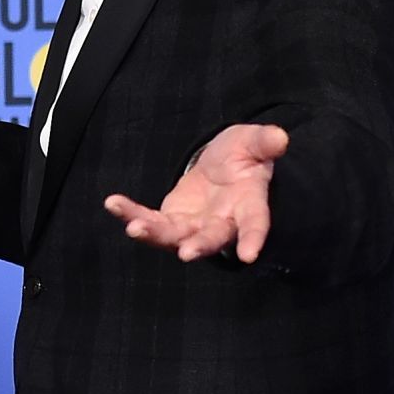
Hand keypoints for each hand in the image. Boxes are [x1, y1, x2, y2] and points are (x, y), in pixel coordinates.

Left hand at [104, 123, 287, 264]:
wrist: (222, 164)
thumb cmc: (243, 156)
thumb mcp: (253, 142)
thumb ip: (264, 142)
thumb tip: (280, 138)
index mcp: (248, 206)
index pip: (255, 224)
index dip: (253, 239)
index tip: (249, 255)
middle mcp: (222, 224)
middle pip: (211, 239)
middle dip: (199, 246)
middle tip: (187, 254)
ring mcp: (194, 227)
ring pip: (174, 237)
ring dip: (154, 234)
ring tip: (134, 228)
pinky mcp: (171, 221)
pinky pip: (149, 221)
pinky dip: (130, 214)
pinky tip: (113, 204)